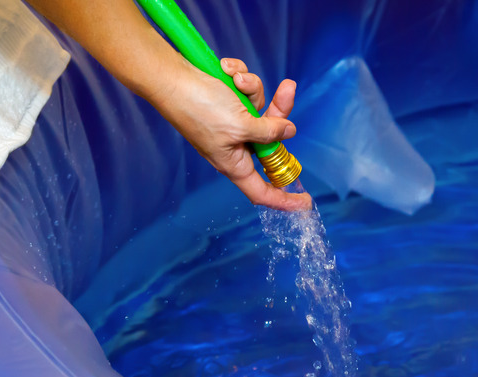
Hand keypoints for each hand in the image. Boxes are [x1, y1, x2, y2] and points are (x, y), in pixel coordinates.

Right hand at [151, 55, 311, 210]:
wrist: (171, 76)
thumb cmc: (200, 107)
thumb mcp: (241, 124)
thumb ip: (269, 131)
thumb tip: (289, 131)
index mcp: (234, 163)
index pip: (263, 191)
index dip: (284, 199)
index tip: (306, 203)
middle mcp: (234, 145)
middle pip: (271, 137)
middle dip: (279, 111)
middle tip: (288, 89)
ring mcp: (231, 122)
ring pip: (260, 108)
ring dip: (252, 89)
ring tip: (237, 80)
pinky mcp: (227, 102)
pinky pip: (245, 91)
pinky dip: (238, 78)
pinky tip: (226, 73)